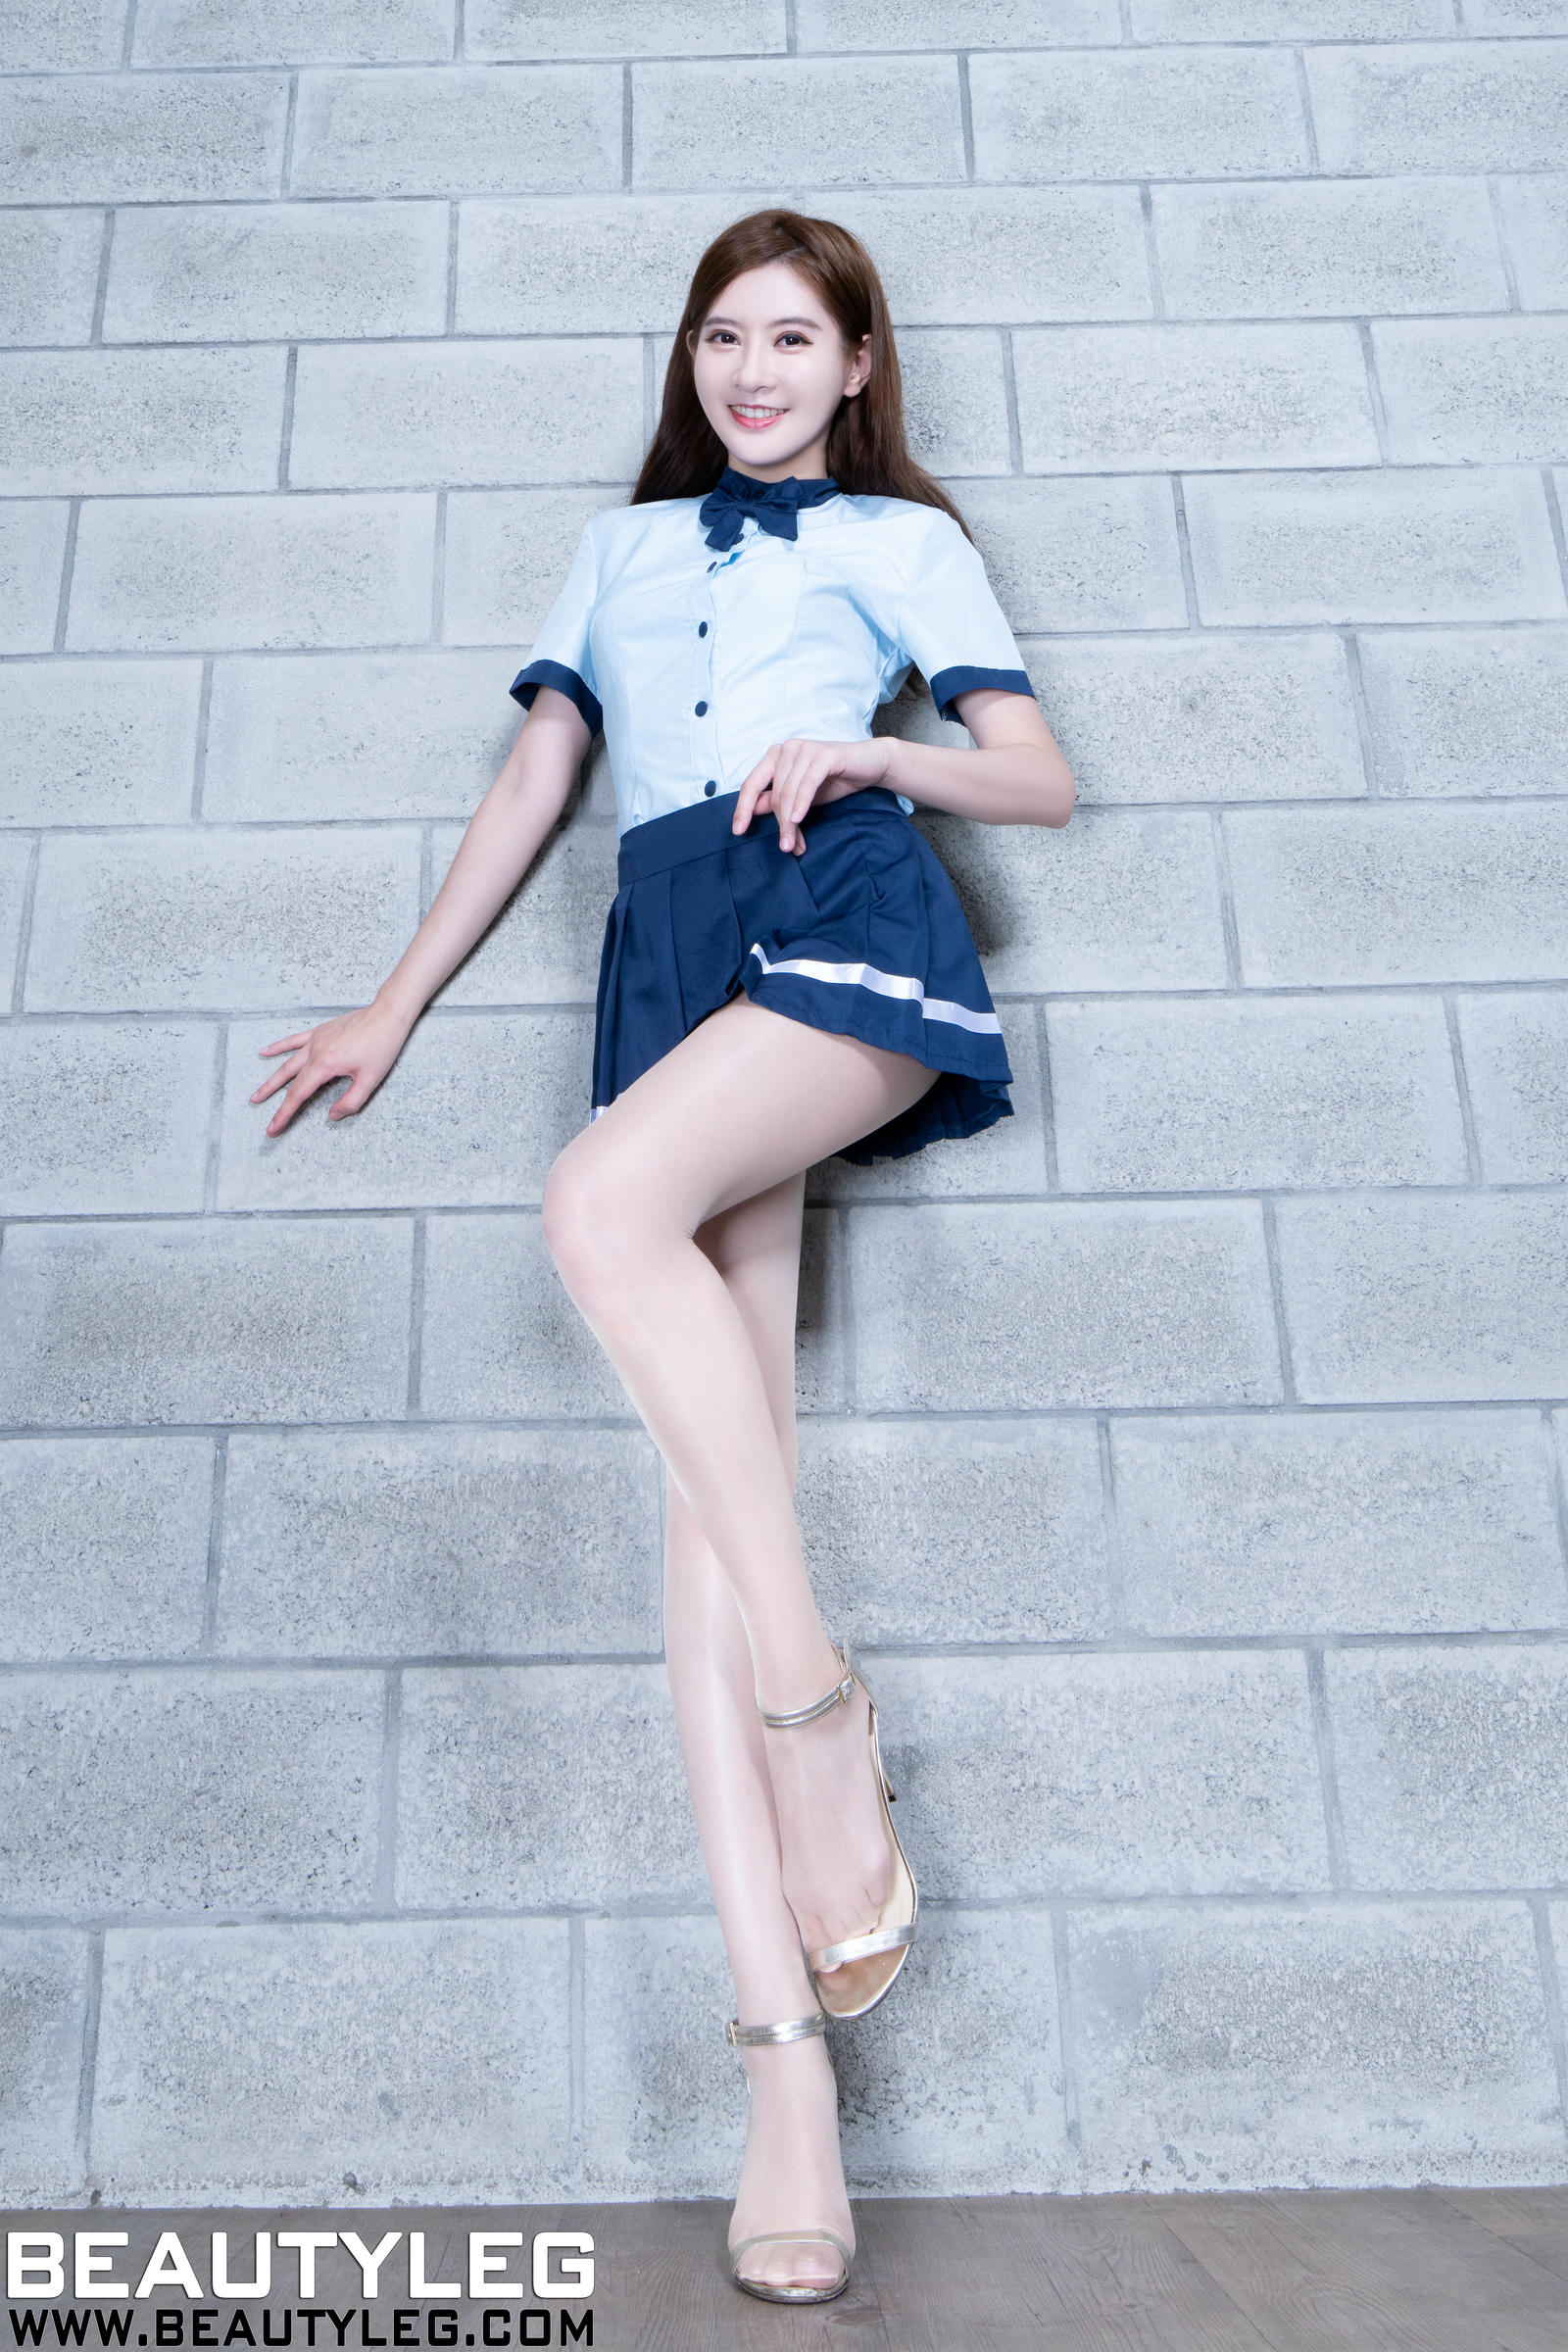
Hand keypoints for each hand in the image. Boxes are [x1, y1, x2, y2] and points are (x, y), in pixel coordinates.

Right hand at [249, 998, 414, 1136]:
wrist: (387, 1015)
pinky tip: (265, 1052)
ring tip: (257, 1093)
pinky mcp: (320, 1031)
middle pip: (288, 1079)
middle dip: (271, 1097)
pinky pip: (294, 1041)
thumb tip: (333, 1116)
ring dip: (271, 1078)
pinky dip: (279, 1047)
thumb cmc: (382, 1046)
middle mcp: (315, 1051)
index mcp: (325, 1065)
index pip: (298, 1095)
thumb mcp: (370, 1080)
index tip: (272, 1128)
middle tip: (257, 1111)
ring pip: (287, 1062)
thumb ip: (350, 1101)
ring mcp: (316, 1040)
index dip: (283, 1114)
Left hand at [732, 737, 893, 853]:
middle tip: (787, 848)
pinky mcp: (824, 755)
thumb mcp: (800, 796)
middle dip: (780, 825)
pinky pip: (807, 784)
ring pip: (788, 794)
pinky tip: (798, 821)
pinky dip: (801, 804)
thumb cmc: (834, 780)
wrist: (869, 765)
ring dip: (790, 823)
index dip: (742, 809)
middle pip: (774, 796)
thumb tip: (753, 811)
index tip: (738, 832)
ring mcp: (804, 749)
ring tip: (794, 845)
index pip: (751, 785)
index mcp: (775, 756)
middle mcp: (786, 749)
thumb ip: (777, 801)